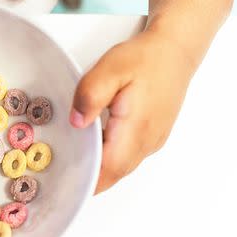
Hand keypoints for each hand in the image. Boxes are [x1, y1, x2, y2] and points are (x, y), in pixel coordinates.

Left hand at [69, 31, 194, 193]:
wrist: (175, 51)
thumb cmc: (145, 59)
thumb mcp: (111, 68)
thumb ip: (91, 95)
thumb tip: (77, 122)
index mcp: (136, 129)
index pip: (109, 169)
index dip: (87, 181)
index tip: (66, 185)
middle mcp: (147, 142)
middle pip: (114, 174)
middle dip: (89, 180)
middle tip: (61, 175)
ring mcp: (152, 142)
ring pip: (122, 168)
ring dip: (99, 169)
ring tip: (73, 161)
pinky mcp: (153, 137)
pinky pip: (128, 157)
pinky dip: (110, 158)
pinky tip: (94, 144)